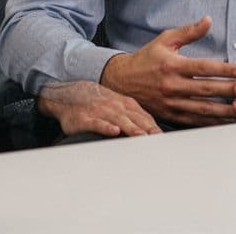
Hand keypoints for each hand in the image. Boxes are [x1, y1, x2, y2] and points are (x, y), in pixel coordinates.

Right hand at [36, 81, 160, 137]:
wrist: (69, 94)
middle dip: (148, 130)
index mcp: (126, 105)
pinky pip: (97, 123)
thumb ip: (137, 117)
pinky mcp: (84, 119)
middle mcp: (115, 107)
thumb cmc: (98, 104)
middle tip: (159, 141)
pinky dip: (105, 127)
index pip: (145, 118)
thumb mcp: (120, 106)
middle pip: (136, 119)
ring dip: (131, 128)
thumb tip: (156, 132)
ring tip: (142, 137)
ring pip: (119, 120)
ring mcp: (100, 111)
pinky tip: (113, 132)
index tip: (165, 140)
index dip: (156, 128)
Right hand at [99, 16, 235, 126]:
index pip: (203, 68)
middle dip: (231, 91)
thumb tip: (209, 20)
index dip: (224, 69)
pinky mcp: (170, 115)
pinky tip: (228, 121)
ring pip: (203, 109)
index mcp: (172, 65)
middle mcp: (171, 86)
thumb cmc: (147, 58)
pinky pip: (194, 121)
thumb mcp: (165, 40)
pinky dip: (212, 122)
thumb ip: (188, 32)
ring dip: (226, 110)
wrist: (121, 82)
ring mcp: (170, 103)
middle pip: (207, 90)